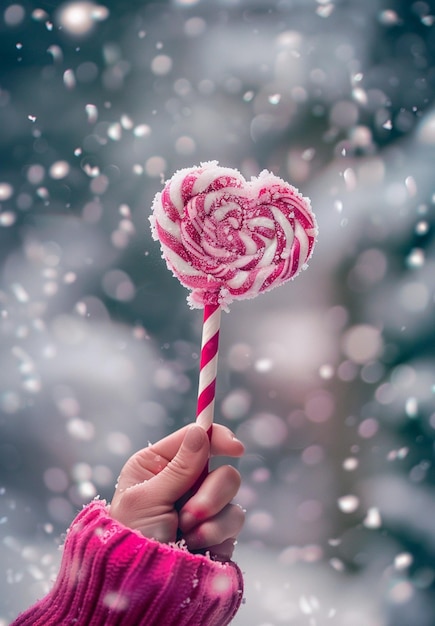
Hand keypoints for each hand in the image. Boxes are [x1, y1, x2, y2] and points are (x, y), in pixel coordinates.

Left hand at [110, 424, 244, 559]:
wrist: (142, 589)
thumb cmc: (132, 539)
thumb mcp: (147, 499)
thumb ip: (178, 467)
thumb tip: (200, 431)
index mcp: (157, 464)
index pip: (194, 438)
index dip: (218, 437)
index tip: (236, 448)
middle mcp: (182, 480)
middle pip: (221, 466)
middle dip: (210, 493)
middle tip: (189, 514)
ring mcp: (202, 503)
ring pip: (232, 491)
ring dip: (211, 515)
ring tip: (186, 533)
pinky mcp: (217, 527)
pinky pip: (235, 518)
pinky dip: (217, 532)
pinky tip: (196, 545)